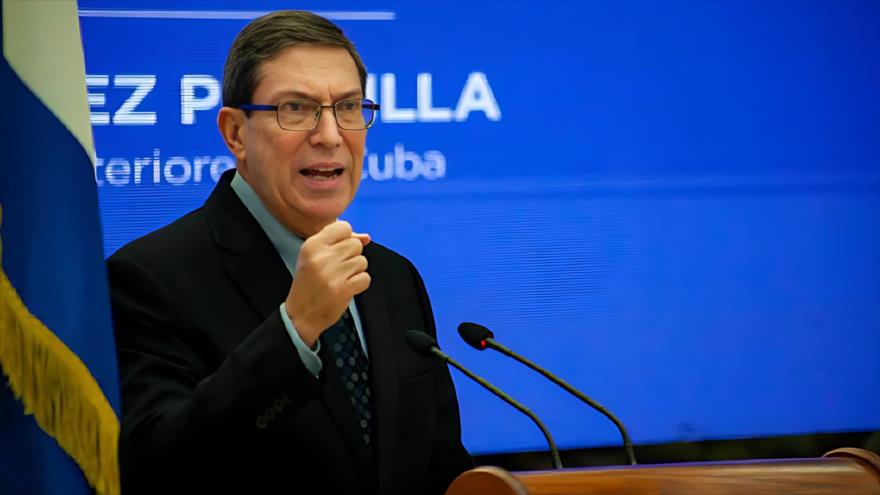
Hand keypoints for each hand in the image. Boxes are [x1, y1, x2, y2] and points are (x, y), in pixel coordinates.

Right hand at [286, 221, 370, 345]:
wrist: (301, 315)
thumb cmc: (309, 283)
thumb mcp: (315, 257)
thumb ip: (339, 242)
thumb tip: (366, 237)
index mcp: (312, 245)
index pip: (343, 227)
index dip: (346, 238)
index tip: (338, 251)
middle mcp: (321, 256)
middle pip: (356, 245)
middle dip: (352, 256)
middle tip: (338, 268)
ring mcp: (332, 273)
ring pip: (362, 261)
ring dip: (356, 271)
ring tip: (341, 279)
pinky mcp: (342, 289)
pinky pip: (365, 278)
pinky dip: (359, 284)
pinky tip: (346, 288)